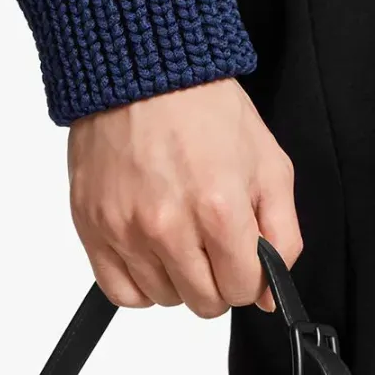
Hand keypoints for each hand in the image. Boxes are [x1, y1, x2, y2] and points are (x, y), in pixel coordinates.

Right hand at [66, 78, 303, 315]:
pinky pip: (121, 292)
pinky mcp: (93, 228)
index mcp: (218, 208)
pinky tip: (151, 253)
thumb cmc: (204, 110)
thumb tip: (270, 293)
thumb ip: (282, 235)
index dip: (249, 277)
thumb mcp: (268, 165)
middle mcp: (168, 225)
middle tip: (212, 245)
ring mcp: (125, 230)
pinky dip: (140, 283)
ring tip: (179, 234)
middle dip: (217, 281)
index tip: (242, 256)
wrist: (142, 71)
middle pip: (204, 302)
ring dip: (178, 278)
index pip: (242, 290)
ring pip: (164, 299)